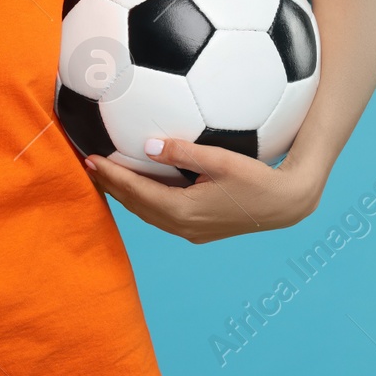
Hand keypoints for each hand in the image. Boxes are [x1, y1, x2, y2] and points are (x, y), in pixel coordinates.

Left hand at [84, 140, 321, 243]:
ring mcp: (191, 232)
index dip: (111, 176)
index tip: (90, 159)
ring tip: (107, 176)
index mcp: (183, 211)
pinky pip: (162, 215)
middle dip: (112, 186)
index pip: (136, 192)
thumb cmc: (258, 178)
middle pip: (136, 206)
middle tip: (89, 165)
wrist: (286, 205)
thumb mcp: (220, 160)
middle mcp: (182, 226)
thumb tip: (148, 144)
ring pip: (148, 214)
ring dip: (127, 195)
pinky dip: (145, 200)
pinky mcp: (200, 230)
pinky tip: (141, 185)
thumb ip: (183, 152)